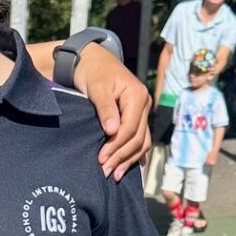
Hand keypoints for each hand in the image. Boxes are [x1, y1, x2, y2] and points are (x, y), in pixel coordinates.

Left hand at [76, 43, 151, 179]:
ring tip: (115, 174)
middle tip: (106, 171)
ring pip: (142, 141)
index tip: (102, 159)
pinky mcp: (136, 117)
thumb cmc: (93, 72)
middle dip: (122, 156)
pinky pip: (140, 139)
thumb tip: (112, 131)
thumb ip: (105, 109)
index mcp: (137, 95)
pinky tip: (128, 166)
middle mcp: (144, 104)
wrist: (92, 61)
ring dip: (129, 159)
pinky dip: (133, 153)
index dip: (116, 146)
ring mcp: (142, 111)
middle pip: (138, 138)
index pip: (130, 128)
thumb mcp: (97, 88)